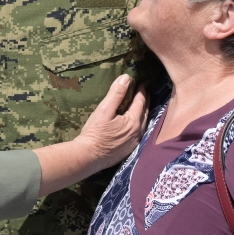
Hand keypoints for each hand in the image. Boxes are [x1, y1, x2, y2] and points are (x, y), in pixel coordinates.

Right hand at [34, 75, 147, 196]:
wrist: (88, 156)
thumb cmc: (94, 133)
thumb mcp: (104, 110)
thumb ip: (116, 94)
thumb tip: (126, 78)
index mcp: (133, 121)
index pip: (141, 102)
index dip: (141, 91)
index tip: (142, 83)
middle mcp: (137, 132)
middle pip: (145, 113)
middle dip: (145, 101)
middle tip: (144, 92)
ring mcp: (134, 142)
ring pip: (143, 124)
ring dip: (143, 113)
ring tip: (141, 106)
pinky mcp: (129, 150)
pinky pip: (139, 133)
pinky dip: (139, 125)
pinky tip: (134, 124)